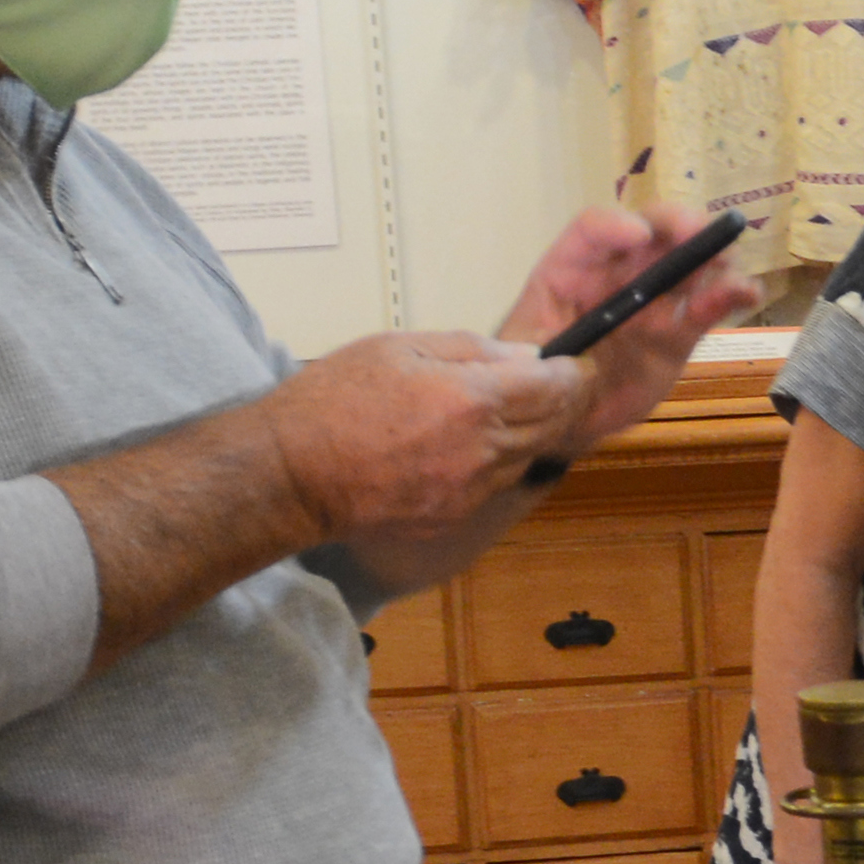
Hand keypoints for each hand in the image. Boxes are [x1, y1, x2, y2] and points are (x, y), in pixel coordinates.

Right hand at [267, 332, 583, 540]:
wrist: (293, 474)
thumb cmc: (334, 400)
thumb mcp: (397, 347)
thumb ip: (469, 349)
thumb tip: (523, 356)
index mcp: (471, 401)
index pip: (553, 389)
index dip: (569, 374)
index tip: (570, 365)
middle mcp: (483, 451)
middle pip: (551, 426)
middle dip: (558, 403)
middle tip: (551, 385)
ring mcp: (471, 491)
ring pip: (526, 458)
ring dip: (527, 434)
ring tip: (502, 413)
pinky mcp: (454, 517)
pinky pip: (494, 485)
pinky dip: (495, 463)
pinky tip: (467, 447)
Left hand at [503, 204, 747, 443]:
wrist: (560, 418)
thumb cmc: (535, 381)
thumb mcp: (525, 367)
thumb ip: (545, 363)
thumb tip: (571, 363)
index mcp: (571, 269)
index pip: (593, 231)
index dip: (616, 226)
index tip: (638, 236)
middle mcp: (616, 274)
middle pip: (652, 230)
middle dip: (677, 224)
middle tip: (698, 233)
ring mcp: (652, 301)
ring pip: (688, 262)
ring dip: (711, 254)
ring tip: (725, 267)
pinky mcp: (679, 332)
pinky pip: (708, 307)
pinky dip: (732, 294)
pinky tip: (747, 294)